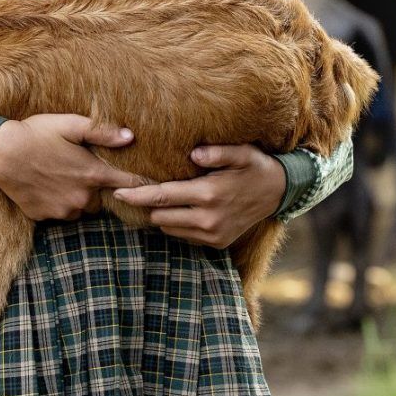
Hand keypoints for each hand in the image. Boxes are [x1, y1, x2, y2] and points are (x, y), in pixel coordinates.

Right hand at [0, 114, 148, 219]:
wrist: (0, 154)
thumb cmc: (36, 134)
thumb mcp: (70, 125)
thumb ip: (102, 132)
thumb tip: (130, 137)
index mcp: (93, 175)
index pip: (130, 184)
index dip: (142, 183)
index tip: (154, 185)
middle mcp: (82, 198)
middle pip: (102, 198)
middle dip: (97, 187)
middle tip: (80, 169)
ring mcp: (63, 210)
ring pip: (81, 207)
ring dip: (77, 196)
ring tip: (61, 177)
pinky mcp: (45, 217)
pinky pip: (59, 213)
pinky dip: (57, 203)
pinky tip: (45, 186)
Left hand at [113, 144, 286, 248]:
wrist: (280, 193)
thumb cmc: (256, 166)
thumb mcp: (241, 153)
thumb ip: (218, 152)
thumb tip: (194, 154)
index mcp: (209, 195)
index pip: (162, 197)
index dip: (137, 196)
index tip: (116, 193)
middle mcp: (208, 220)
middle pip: (160, 217)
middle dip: (148, 205)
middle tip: (140, 189)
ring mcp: (212, 235)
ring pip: (169, 229)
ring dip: (163, 215)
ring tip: (164, 198)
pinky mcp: (216, 243)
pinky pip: (184, 236)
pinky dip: (178, 224)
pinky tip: (184, 208)